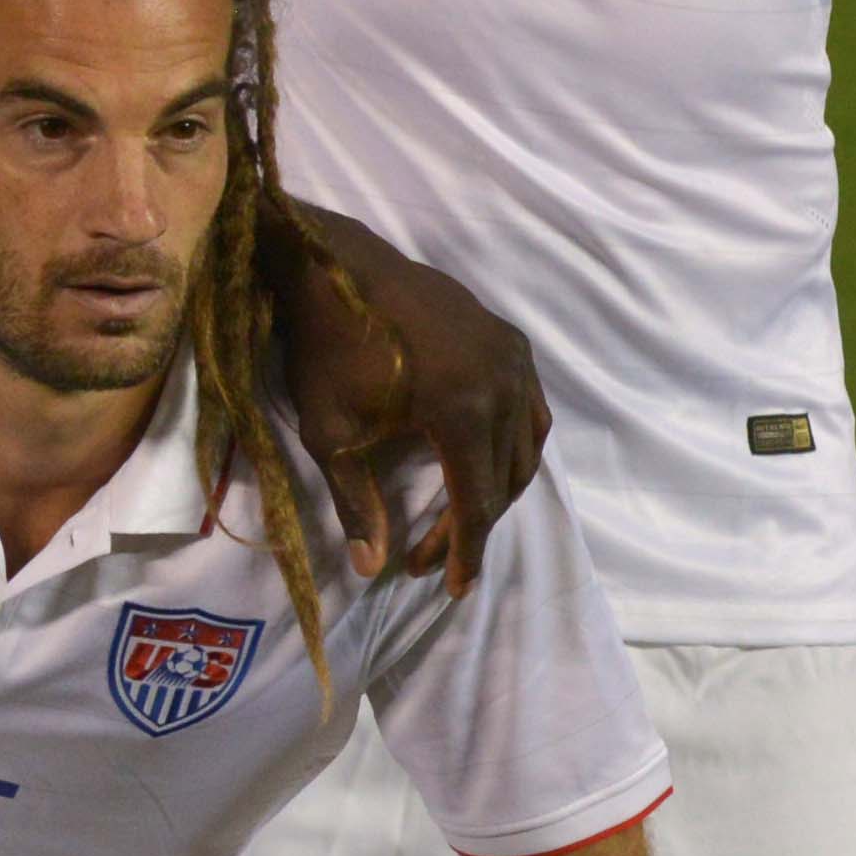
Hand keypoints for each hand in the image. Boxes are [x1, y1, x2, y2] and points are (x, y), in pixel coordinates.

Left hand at [270, 203, 544, 580]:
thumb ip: (356, 500)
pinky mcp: (512, 341)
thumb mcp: (329, 431)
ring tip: (456, 523)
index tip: (452, 589)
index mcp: (464, 408)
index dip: (465, 551)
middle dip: (472, 527)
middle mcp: (505, 384)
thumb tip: (372, 567)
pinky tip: (482, 468)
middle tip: (433, 559)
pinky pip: (530, 411)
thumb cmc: (324, 348)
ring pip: (526, 447)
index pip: (476, 500)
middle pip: (505, 479)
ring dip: (497, 491)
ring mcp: (515, 358)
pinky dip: (513, 448)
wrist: (336, 266)